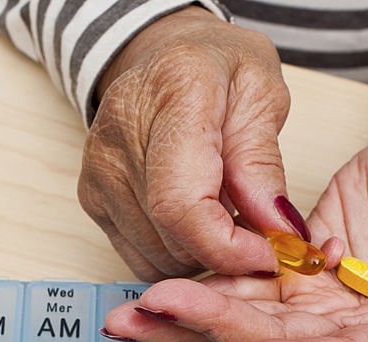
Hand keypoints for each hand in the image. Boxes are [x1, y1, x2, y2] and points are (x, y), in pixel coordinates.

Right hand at [80, 7, 306, 280]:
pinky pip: (140, 258)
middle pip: (171, 237)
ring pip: (157, 257)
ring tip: (227, 217)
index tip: (268, 255)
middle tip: (259, 232)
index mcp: (173, 95)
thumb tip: (277, 231)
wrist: (165, 56)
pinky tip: (196, 223)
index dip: (226, 247)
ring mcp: (98, 171)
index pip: (181, 204)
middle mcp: (119, 136)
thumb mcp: (264, 97)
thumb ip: (265, 166)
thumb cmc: (218, 70)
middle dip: (225, 251)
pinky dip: (176, 255)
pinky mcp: (90, 199)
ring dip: (202, 255)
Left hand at [102, 124, 367, 341]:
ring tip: (128, 313)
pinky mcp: (292, 278)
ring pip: (248, 318)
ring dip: (189, 316)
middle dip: (215, 330)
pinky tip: (149, 292)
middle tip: (154, 314)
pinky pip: (239, 284)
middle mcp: (357, 336)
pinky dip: (198, 284)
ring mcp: (319, 308)